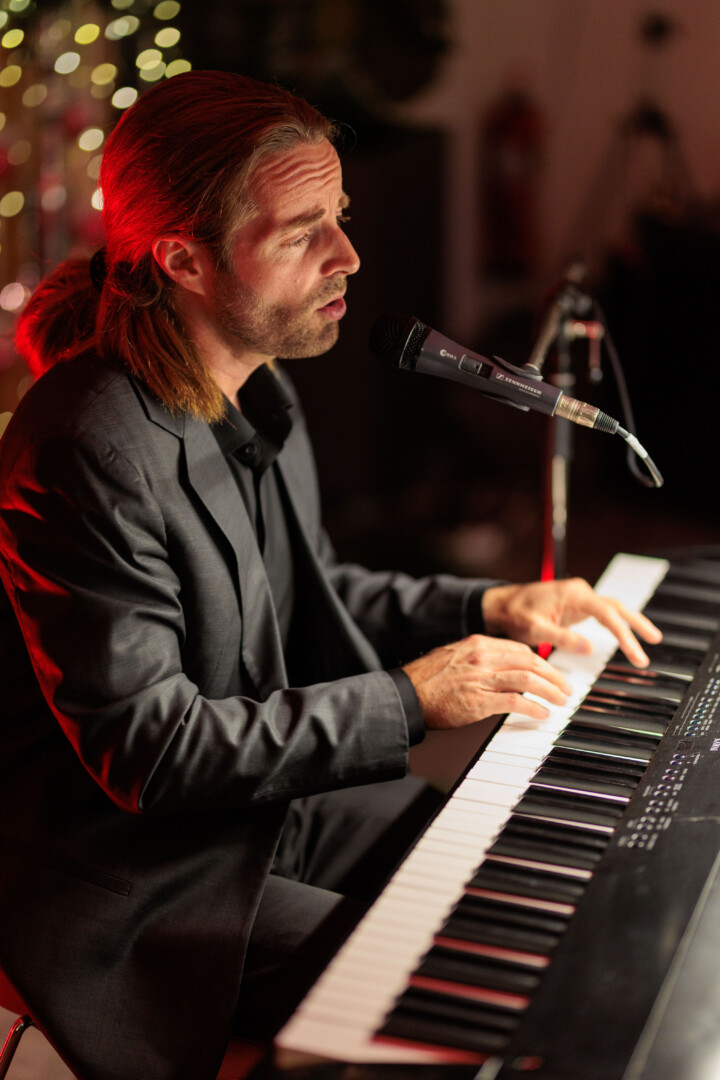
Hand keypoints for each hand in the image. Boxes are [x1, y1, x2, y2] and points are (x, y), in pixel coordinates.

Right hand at [402, 634, 571, 729]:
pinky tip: (542, 714)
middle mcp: (482, 657)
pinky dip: (533, 708)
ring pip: (528, 679)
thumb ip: (479, 658)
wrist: (405, 694)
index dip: (541, 661)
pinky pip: (515, 702)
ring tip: (561, 700)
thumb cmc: (426, 680)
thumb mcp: (454, 656)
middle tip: (565, 688)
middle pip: (530, 661)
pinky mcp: (478, 701)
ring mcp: (481, 679)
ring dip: (550, 690)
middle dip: (554, 675)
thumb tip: (502, 666)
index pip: (520, 648)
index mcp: (478, 644)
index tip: (551, 672)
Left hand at [481, 578, 661, 666]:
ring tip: (651, 639)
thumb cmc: (514, 613)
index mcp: (573, 594)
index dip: (624, 633)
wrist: (500, 605)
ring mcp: (579, 598)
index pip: (607, 613)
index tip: (634, 651)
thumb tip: (589, 647)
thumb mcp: (534, 628)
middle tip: (654, 642)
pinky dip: (616, 624)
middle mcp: (580, 592)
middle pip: (617, 607)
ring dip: (631, 623)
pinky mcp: (576, 606)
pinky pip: (603, 614)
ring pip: (613, 608)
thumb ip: (562, 638)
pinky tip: (626, 635)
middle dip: (637, 624)